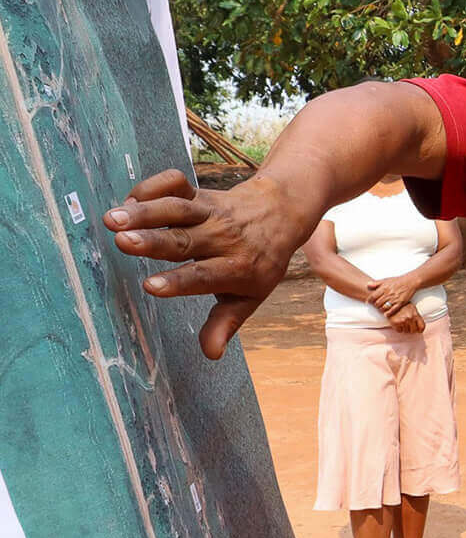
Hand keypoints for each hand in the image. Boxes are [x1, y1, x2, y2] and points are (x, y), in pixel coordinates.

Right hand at [104, 170, 308, 358]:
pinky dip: (154, 186)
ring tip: (112, 219)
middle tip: (123, 241)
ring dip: (145, 211)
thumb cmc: (259, 262)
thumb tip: (211, 354)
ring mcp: (210, 213)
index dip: (177, 282)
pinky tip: (131, 198)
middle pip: (185, 240)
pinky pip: (177, 184)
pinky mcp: (199, 193)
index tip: (149, 286)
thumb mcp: (249, 296)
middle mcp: (222, 238)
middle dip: (154, 240)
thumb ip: (226, 322)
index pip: (203, 276)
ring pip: (177, 209)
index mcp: (235, 268)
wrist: (282, 214)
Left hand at [366, 273, 419, 314]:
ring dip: (380, 309)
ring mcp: (394, 299)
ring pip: (384, 307)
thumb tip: (367, 285)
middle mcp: (388, 294)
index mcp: (384, 288)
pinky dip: (388, 313)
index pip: (373, 296)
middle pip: (377, 303)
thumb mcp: (386, 280)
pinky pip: (392, 310)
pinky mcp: (400, 303)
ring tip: (380, 309)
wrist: (409, 282)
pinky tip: (386, 314)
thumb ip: (376, 283)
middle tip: (376, 306)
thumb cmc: (397, 281)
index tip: (368, 302)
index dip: (369, 300)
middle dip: (375, 306)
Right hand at [387, 302, 425, 333]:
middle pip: (413, 331)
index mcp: (416, 315)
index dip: (419, 330)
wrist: (391, 304)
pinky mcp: (396, 323)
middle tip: (407, 325)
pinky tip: (398, 323)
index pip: (422, 327)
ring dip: (404, 328)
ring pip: (406, 331)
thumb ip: (417, 317)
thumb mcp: (413, 309)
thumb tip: (420, 328)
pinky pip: (399, 331)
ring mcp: (403, 320)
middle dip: (411, 329)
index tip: (417, 330)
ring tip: (402, 322)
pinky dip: (398, 328)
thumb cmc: (403, 307)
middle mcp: (410, 318)